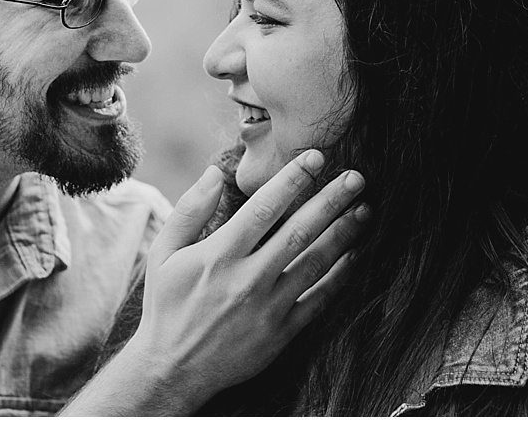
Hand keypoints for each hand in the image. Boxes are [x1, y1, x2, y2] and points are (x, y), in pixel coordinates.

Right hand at [126, 149, 366, 411]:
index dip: (293, 180)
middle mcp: (246, 279)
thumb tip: (215, 172)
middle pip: (298, 232)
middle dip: (330, 201)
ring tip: (364, 210)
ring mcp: (267, 308)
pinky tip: (354, 255)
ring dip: (343, 235)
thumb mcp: (163, 253)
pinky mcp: (281, 333)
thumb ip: (190, 210)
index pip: (263, 209)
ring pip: (314, 264)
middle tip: (357, 177)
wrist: (171, 369)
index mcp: (218, 255)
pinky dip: (339, 278)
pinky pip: (318, 300)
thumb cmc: (168, 305)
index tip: (316, 157)